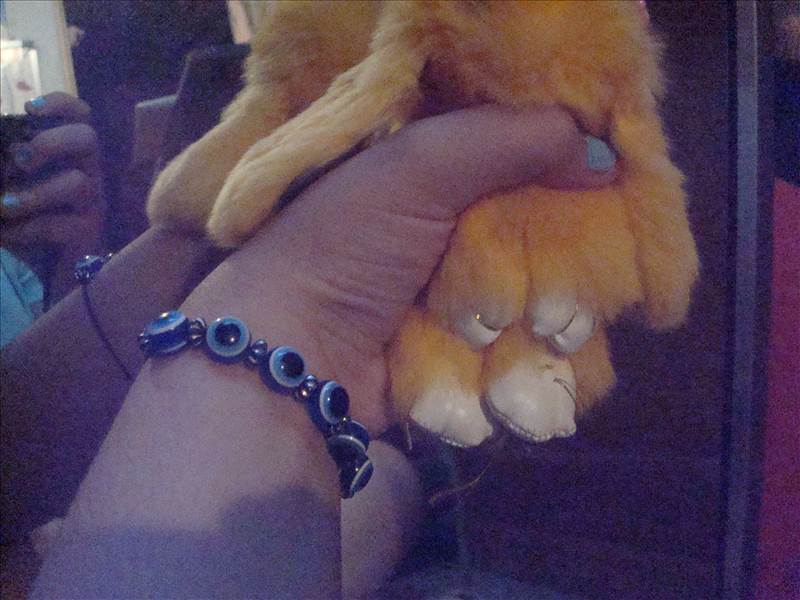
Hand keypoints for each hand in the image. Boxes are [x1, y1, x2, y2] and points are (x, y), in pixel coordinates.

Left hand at [1, 93, 103, 270]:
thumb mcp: (9, 184)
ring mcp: (92, 205)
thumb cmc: (22, 223)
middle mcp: (87, 173)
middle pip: (87, 137)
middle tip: (19, 161)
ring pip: (77, 183)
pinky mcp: (88, 235)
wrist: (38, 275)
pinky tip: (7, 234)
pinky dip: (28, 228)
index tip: (30, 109)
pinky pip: (62, 225)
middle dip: (50, 142)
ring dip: (32, 195)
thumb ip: (7, 164)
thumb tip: (6, 152)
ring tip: (3, 207)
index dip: (61, 105)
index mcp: (68, 155)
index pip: (80, 116)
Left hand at [184, 104, 616, 436]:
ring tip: (565, 315)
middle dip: (570, 248)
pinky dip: (542, 353)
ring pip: (537, 297)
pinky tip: (560, 351)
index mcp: (430, 176)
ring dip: (558, 310)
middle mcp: (444, 234)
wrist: (288, 357)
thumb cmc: (346, 247)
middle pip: (536, 232)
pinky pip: (521, 349)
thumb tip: (606, 153)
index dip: (563, 163)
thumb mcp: (416, 168)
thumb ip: (506, 141)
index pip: (517, 157)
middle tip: (604, 257)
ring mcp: (453, 300)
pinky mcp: (460, 357)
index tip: (609, 175)